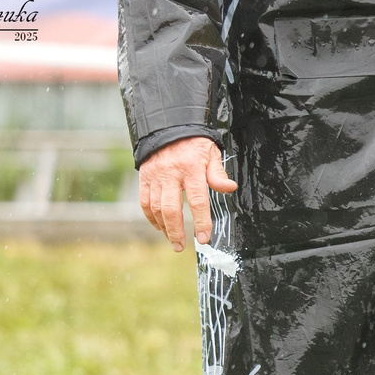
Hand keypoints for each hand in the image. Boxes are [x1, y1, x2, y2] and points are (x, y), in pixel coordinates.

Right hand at [137, 136, 235, 251]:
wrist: (167, 128)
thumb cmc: (194, 144)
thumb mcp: (211, 154)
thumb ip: (218, 174)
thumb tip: (230, 188)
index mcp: (191, 168)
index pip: (197, 200)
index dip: (201, 221)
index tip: (204, 238)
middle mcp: (171, 174)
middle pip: (171, 209)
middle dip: (176, 231)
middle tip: (181, 247)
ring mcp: (155, 176)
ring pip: (156, 208)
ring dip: (164, 227)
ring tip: (173, 240)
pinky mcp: (144, 178)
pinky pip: (145, 202)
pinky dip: (151, 218)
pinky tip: (160, 227)